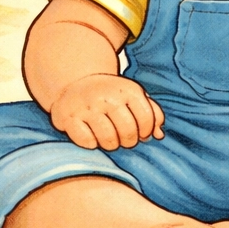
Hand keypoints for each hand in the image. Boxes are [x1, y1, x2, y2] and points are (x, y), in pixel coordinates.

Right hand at [49, 74, 165, 150]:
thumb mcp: (132, 96)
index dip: (146, 132)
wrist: (75, 82)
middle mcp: (108, 97)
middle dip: (128, 141)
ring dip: (110, 145)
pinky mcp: (69, 117)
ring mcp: (87, 107)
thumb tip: (159, 135)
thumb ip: (151, 112)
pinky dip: (91, 143)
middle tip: (123, 138)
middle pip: (128, 133)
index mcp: (127, 90)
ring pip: (108, 140)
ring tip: (108, 138)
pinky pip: (86, 141)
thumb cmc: (110, 95)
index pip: (147, 119)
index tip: (140, 133)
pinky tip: (91, 136)